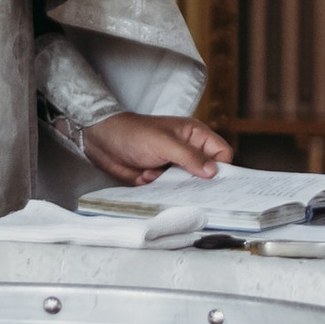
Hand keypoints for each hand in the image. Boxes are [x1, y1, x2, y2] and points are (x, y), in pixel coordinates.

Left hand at [80, 111, 229, 186]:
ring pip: (189, 184)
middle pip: (207, 172)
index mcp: (195, 135)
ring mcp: (174, 165)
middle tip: (183, 183)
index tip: (213, 182)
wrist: (102, 140)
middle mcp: (188, 151)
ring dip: (174, 184)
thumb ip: (190, 157)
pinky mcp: (161, 178)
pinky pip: (171, 190)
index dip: (221, 167)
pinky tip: (146, 176)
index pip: (221, 153)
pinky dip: (161, 187)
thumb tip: (213, 172)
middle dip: (196, 181)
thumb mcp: (165, 143)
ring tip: (155, 173)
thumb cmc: (134, 133)